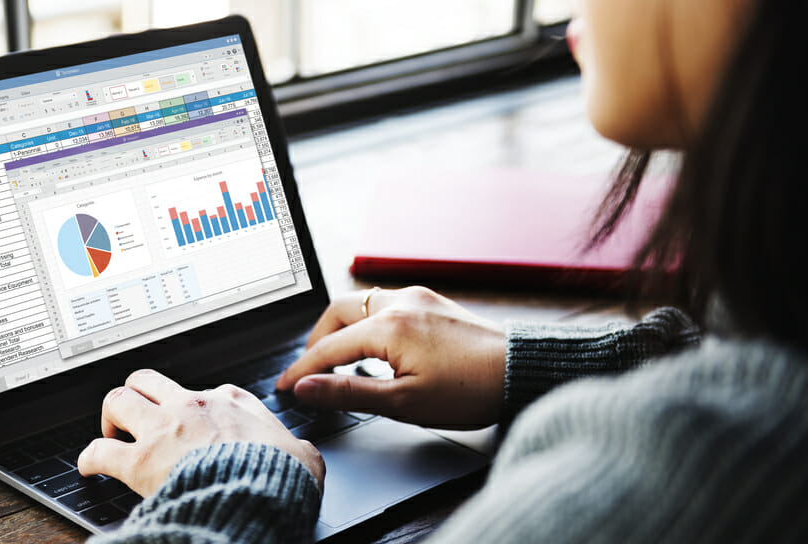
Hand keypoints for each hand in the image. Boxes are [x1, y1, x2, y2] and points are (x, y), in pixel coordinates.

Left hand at [78, 369, 324, 496]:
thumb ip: (297, 447)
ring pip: (118, 398)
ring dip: (111, 416)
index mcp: (231, 402)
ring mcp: (163, 429)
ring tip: (110, 433)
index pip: (205, 390)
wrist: (259, 495)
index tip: (190, 420)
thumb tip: (304, 455)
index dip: (193, 406)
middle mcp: (192, 406)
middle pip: (149, 379)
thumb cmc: (280, 476)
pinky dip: (90, 457)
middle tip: (137, 416)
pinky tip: (89, 466)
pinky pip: (99, 450)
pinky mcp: (140, 460)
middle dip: (138, 394)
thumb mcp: (303, 454)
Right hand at [276, 286, 505, 427]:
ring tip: (338, 360)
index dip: (302, 369)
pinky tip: (374, 347)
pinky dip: (367, 322)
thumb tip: (307, 388)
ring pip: (361, 303)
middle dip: (317, 339)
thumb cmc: (471, 390)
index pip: (328, 347)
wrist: (522, 370)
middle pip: (338, 311)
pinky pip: (385, 303)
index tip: (284, 387)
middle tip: (310, 369)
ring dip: (343, 328)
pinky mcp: (432, 302)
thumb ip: (348, 392)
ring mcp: (418, 298)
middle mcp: (400, 302)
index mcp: (388, 326)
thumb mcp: (403, 402)